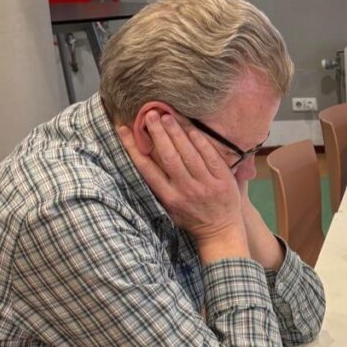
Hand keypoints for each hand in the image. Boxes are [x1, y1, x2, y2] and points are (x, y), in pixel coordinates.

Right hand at [119, 112, 248, 258]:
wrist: (221, 232)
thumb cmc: (192, 218)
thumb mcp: (171, 208)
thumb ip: (160, 186)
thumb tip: (144, 158)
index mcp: (169, 197)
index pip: (147, 168)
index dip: (133, 147)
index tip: (124, 129)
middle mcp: (186, 190)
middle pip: (168, 156)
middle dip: (157, 133)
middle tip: (150, 114)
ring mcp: (205, 185)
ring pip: (188, 154)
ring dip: (177, 132)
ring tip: (167, 115)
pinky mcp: (223, 181)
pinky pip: (210, 156)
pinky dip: (200, 142)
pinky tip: (191, 128)